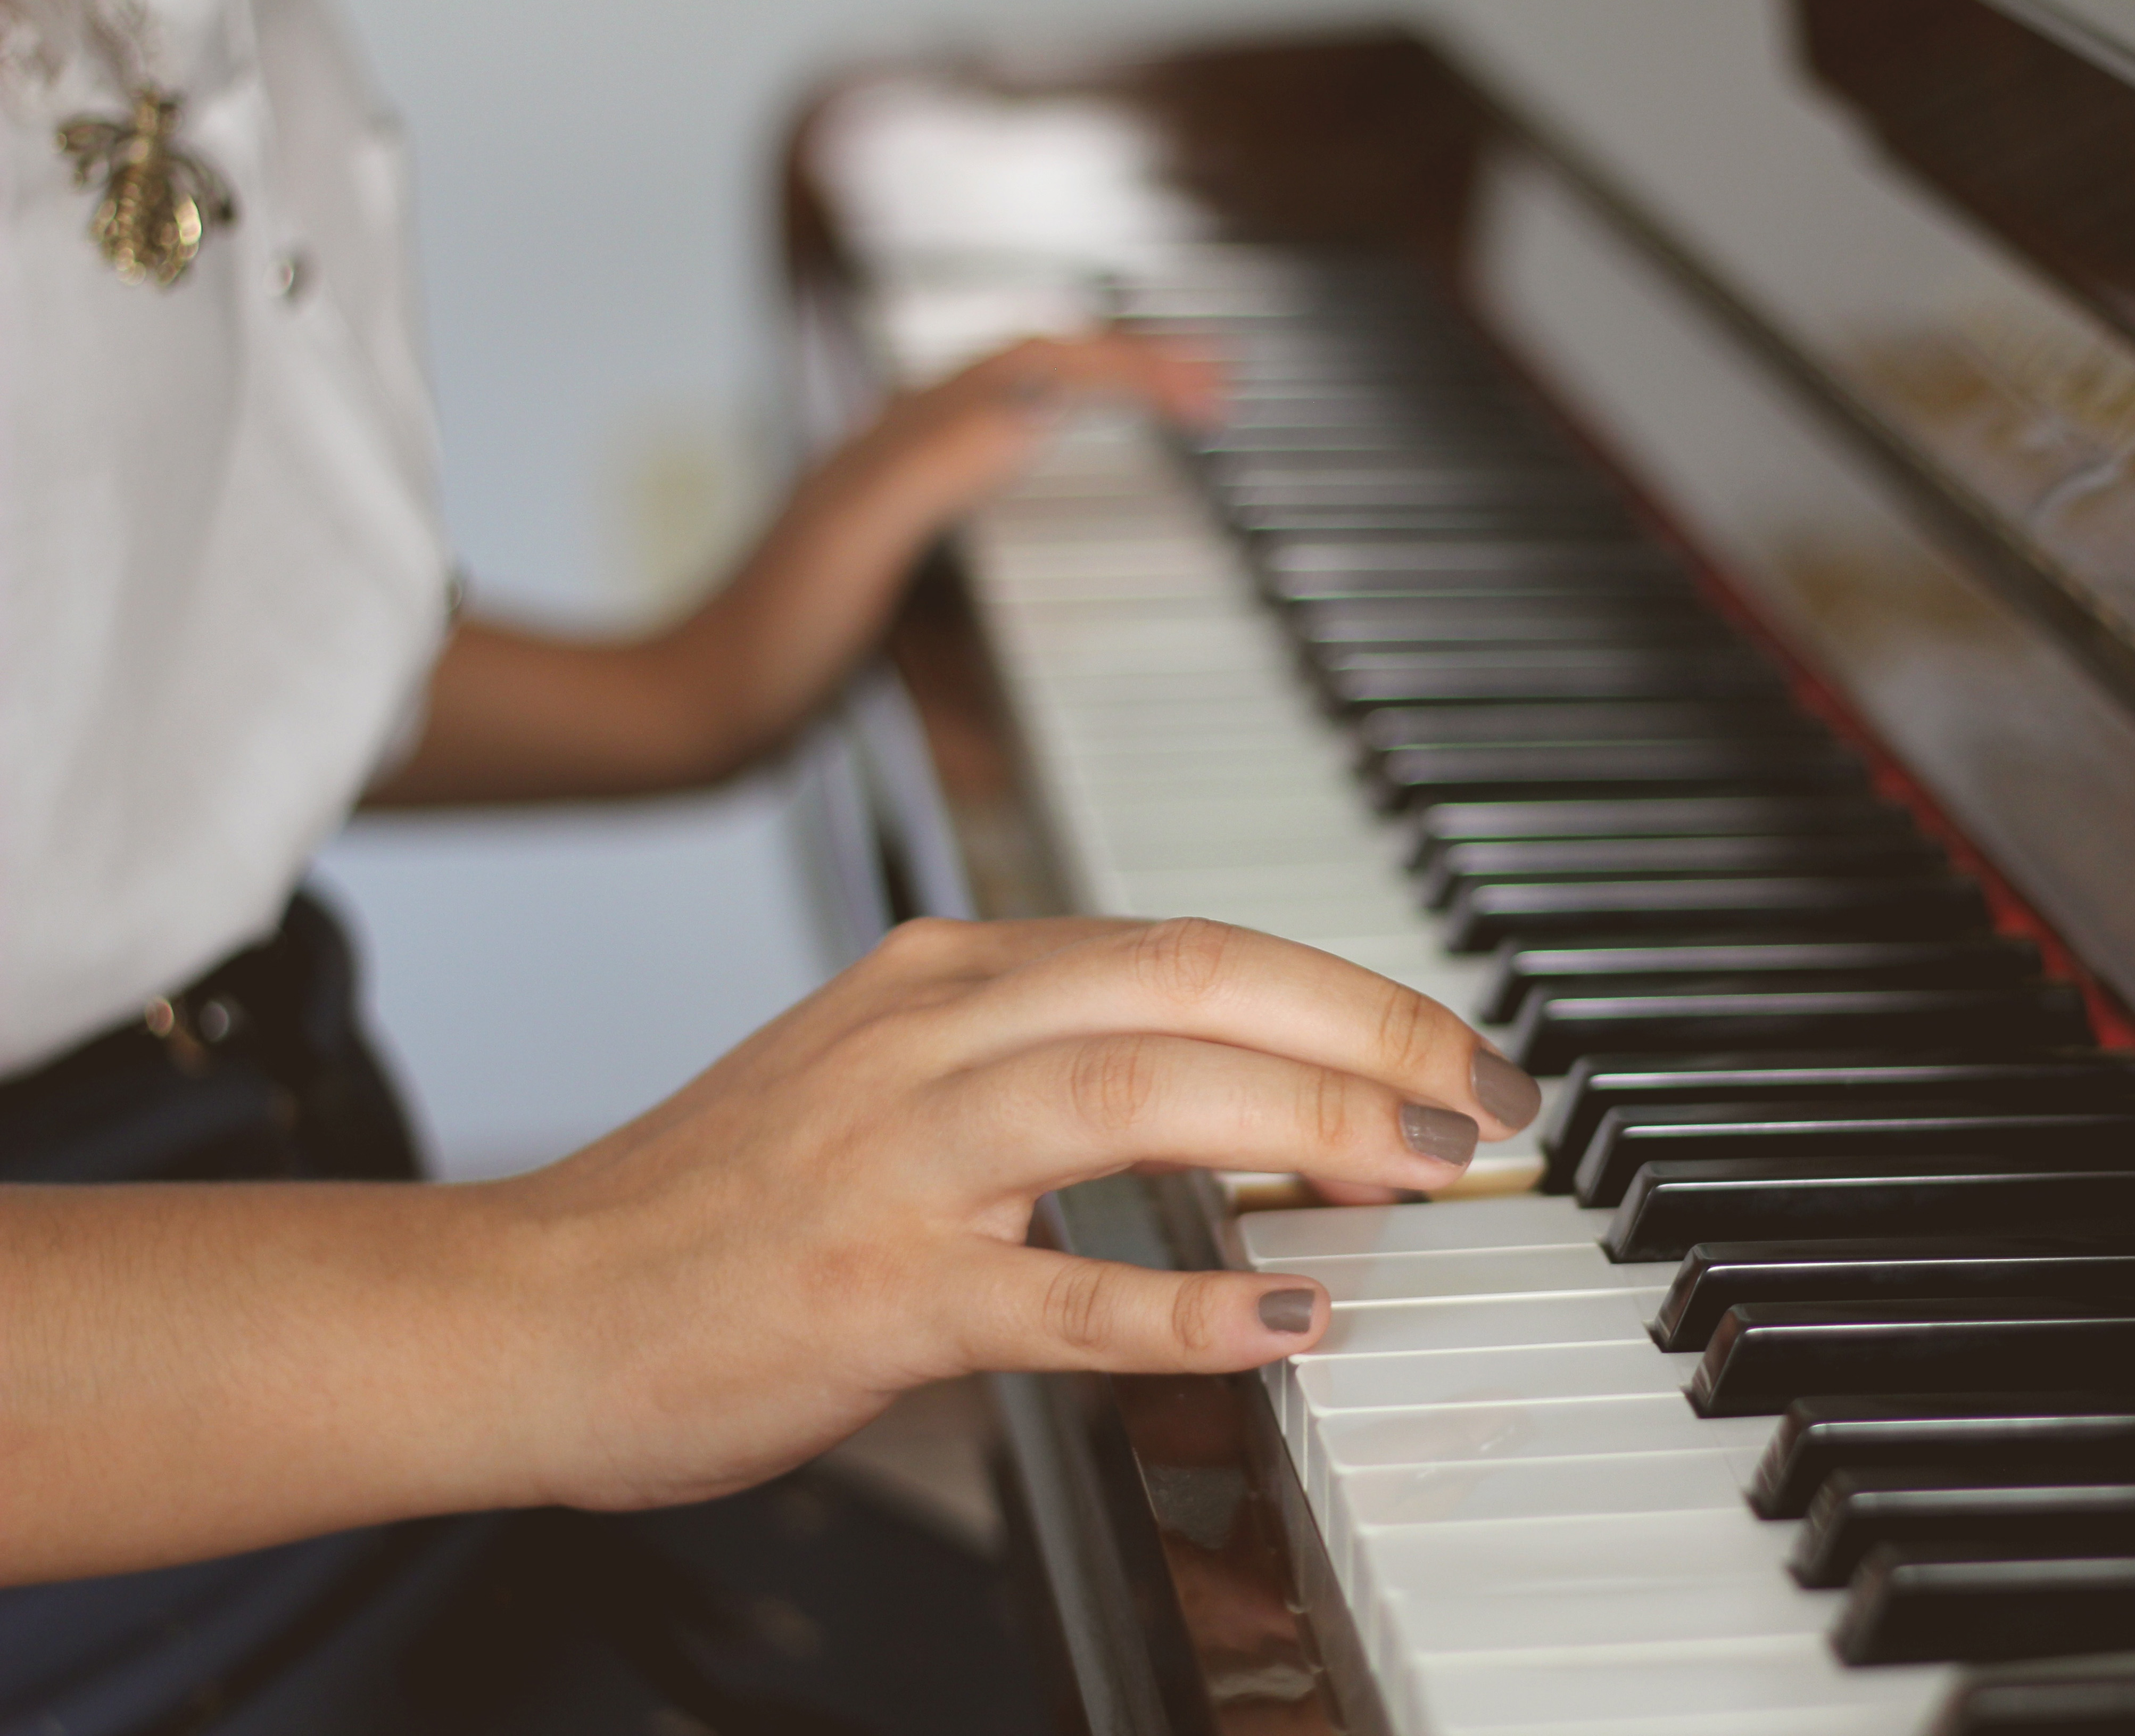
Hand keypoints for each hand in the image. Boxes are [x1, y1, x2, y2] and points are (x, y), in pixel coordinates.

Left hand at [373, 331, 1222, 805]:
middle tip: (1212, 389)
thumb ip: (939, 463)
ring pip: (1022, 441)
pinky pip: (1000, 525)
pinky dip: (1058, 521)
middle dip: (1129, 372)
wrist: (691, 718)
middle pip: (1038, 380)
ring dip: (1100, 431)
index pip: (1039, 364)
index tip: (1210, 387)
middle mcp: (906, 462)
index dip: (1133, 364)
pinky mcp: (905, 577)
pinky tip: (1086, 560)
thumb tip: (1038, 406)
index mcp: (904, 440)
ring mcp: (907, 517)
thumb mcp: (857, 537)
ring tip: (1173, 443)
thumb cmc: (761, 642)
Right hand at [500, 916, 1540, 1514]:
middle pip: (1189, 986)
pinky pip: (1053, 1294)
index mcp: (943, 976)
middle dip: (1364, 1029)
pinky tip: (1285, 1319)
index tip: (1445, 1041)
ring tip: (1421, 1170)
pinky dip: (1181, 1304)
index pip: (1186, 943)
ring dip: (1303, 1122)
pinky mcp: (867, 1295)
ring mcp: (894, 1161)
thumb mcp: (884, 1077)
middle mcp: (926, 1035)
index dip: (1341, 986)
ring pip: (1135, 1097)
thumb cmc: (713, 1204)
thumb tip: (1225, 1088)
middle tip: (1484, 1095)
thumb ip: (1039, 1060)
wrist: (523, 1304)